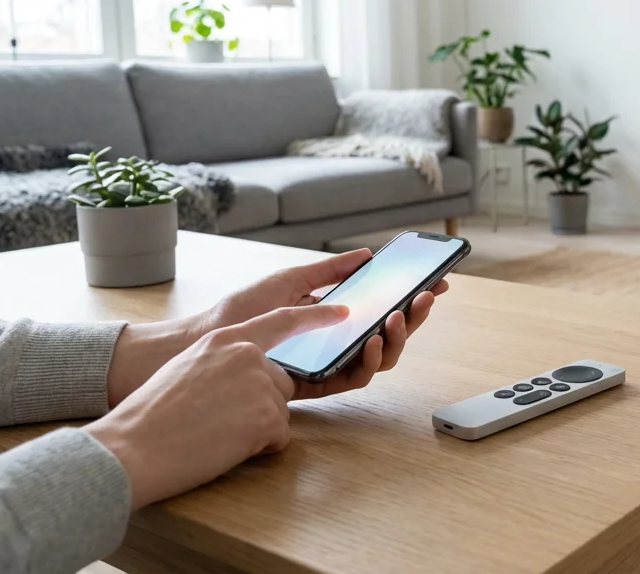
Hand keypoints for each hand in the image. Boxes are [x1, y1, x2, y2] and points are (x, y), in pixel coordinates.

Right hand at [85, 304, 348, 508]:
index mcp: (225, 338)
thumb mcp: (186, 369)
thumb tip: (243, 376)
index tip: (343, 312)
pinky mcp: (269, 416)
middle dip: (259, 407)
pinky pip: (278, 437)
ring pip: (278, 412)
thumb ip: (222, 362)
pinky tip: (223, 447)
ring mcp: (261, 384)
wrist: (133, 447)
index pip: (282, 321)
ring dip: (255, 429)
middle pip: (280, 383)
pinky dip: (257, 449)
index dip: (315, 316)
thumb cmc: (148, 416)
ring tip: (213, 434)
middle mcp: (248, 355)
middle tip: (215, 422)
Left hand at [104, 248, 449, 404]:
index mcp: (331, 317)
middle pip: (387, 335)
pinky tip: (370, 341)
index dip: (410, 299)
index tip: (436, 283)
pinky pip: (354, 379)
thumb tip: (365, 255)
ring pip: (378, 359)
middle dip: (414, 317)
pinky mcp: (314, 385)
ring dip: (397, 338)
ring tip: (399, 316)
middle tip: (427, 296)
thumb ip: (328, 271)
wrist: (202, 342)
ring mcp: (327, 365)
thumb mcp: (289, 280)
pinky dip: (368, 360)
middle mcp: (335, 343)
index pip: (380, 309)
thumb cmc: (238, 312)